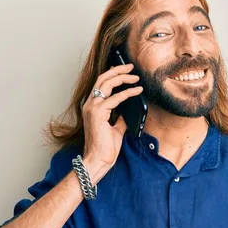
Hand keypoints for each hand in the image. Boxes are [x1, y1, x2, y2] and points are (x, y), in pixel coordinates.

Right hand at [81, 63, 142, 182]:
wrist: (98, 160)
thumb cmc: (105, 147)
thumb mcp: (116, 128)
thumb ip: (120, 118)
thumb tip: (130, 110)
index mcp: (92, 107)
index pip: (101, 84)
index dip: (112, 74)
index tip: (124, 70)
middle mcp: (90, 104)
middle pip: (103, 79)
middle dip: (118, 70)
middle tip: (131, 67)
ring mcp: (92, 107)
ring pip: (107, 83)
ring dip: (123, 77)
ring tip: (135, 77)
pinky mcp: (98, 113)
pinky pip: (115, 98)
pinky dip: (127, 93)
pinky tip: (137, 91)